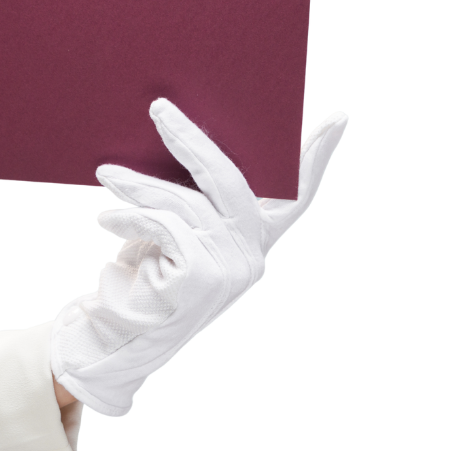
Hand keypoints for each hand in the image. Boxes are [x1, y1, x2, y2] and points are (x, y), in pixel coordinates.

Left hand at [49, 98, 348, 416]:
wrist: (122, 340)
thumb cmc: (150, 280)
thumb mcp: (182, 235)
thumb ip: (198, 202)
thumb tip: (184, 138)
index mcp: (257, 243)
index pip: (298, 197)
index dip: (319, 158)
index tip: (341, 118)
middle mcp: (252, 256)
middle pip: (230, 180)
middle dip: (191, 140)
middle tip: (159, 110)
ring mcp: (231, 268)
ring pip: (186, 200)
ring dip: (140, 184)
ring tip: (108, 174)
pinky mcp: (201, 276)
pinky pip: (164, 223)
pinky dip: (130, 215)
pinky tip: (108, 218)